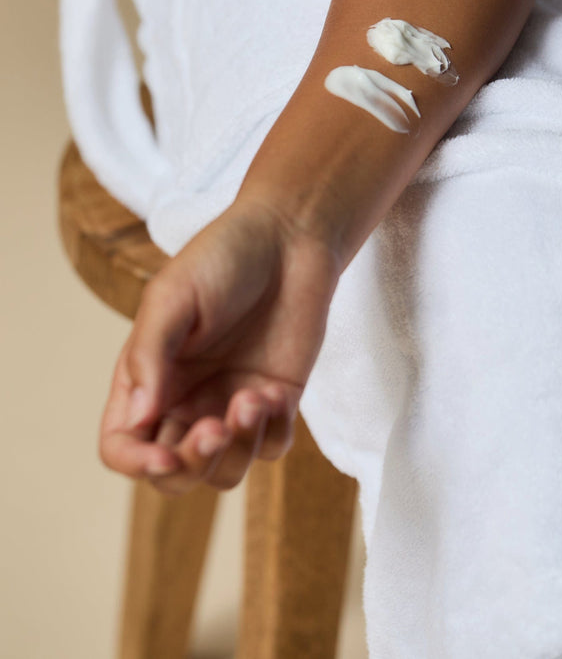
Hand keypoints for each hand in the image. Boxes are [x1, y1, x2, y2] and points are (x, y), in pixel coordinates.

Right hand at [98, 197, 339, 493]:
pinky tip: (276, 391)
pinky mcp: (278, 401)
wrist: (289, 237)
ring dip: (239, 449)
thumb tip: (139, 420)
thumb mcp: (172, 298)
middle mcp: (186, 399)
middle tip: (216, 427)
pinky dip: (274, 433)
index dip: (137, 462)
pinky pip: (272, 448)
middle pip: (175, 473)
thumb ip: (150, 356)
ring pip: (225, 471)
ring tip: (255, 397)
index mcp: (148, 378)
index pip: (123, 445)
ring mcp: (232, 403)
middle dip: (193, 464)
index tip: (165, 453)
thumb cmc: (222, 257)